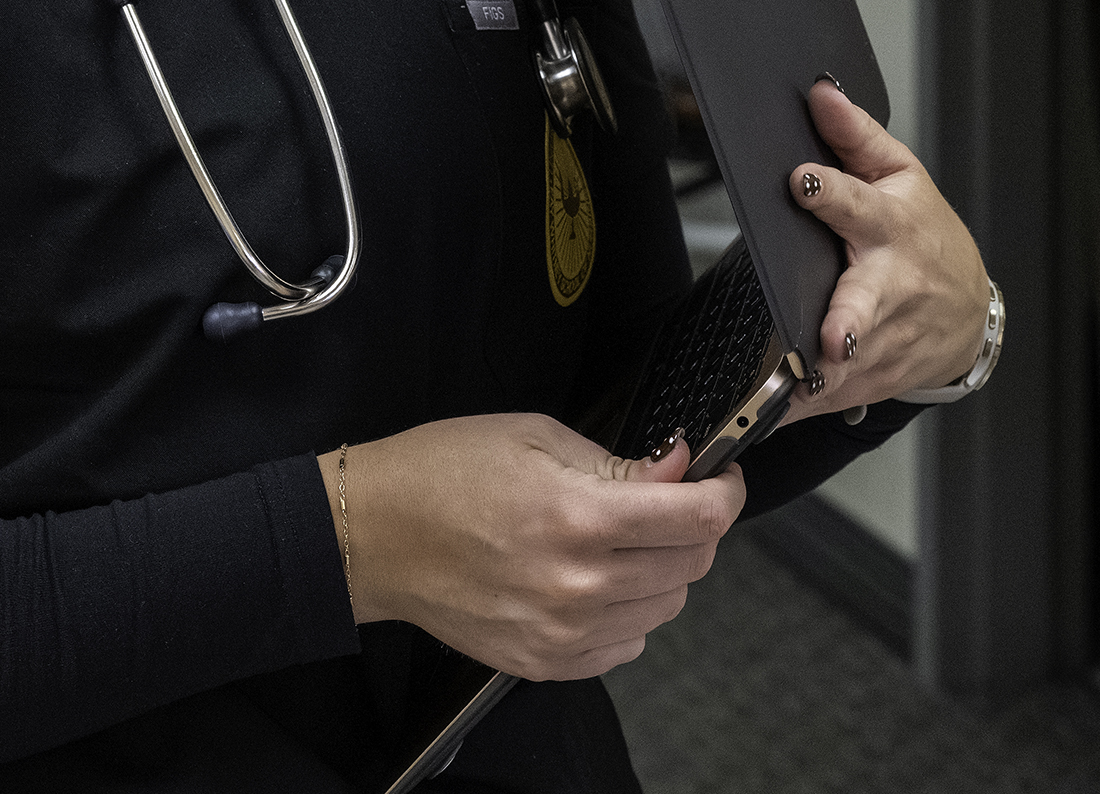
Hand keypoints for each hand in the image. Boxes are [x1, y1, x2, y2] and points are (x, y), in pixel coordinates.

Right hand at [328, 414, 742, 680]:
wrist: (374, 534)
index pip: (698, 518)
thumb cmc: (445, 472)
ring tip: (625, 540)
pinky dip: (629, 614)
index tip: (721, 478)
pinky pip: (625, 646)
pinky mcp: (543, 662)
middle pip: (691, 565)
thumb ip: (620, 461)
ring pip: (666, 608)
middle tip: (667, 500)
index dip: (725, 492)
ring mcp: (562, 632)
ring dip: (663, 571)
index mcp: (580, 517)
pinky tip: (598, 582)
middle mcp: (579, 584)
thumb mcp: (538, 436)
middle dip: (694, 526)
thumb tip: (681, 467)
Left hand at [780, 80, 992, 422]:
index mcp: (889, 228)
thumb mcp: (902, 176)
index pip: (857, 204)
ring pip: (845, 364)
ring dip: (815, 378)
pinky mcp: (871, 378)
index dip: (830, 193)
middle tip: (831, 336)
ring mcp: (882, 338)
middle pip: (865, 303)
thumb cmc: (928, 237)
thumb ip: (856, 137)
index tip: (803, 181)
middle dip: (848, 321)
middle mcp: (886, 286)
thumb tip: (820, 95)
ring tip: (779, 388)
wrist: (968, 313)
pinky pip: (830, 397)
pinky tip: (772, 417)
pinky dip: (804, 408)